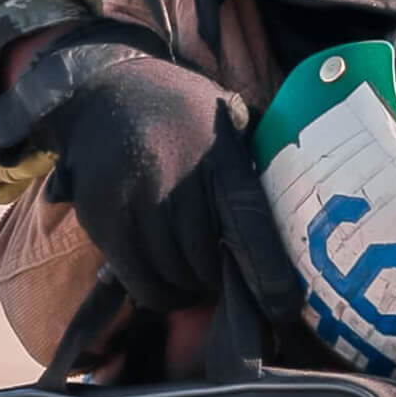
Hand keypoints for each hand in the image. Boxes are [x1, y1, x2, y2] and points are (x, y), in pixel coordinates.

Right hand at [0, 22, 299, 316]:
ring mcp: (132, 197)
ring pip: (170, 276)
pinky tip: (166, 279)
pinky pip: (135, 277)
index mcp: (218, 151)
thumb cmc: (182, 112)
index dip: (268, 272)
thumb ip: (252, 166)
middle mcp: (174, 175)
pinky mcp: (100, 215)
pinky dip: (156, 290)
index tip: (284, 306)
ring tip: (195, 279)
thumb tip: (295, 224)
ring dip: (188, 289)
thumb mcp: (228, 119)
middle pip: (205, 262)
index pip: (248, 221)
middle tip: (226, 282)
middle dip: (220, 282)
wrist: (106, 90)